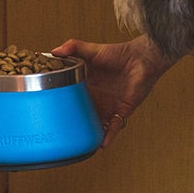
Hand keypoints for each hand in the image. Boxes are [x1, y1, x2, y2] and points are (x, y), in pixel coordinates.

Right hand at [51, 34, 177, 145]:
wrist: (142, 58)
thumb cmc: (120, 53)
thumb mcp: (93, 50)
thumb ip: (74, 48)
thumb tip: (55, 51)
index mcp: (88, 86)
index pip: (72, 99)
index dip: (63, 106)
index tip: (51, 113)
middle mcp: (97, 99)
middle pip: (82, 115)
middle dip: (74, 124)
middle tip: (60, 134)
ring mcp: (109, 106)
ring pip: (96, 124)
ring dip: (89, 133)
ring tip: (77, 144)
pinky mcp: (122, 111)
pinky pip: (114, 127)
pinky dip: (108, 136)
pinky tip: (101, 144)